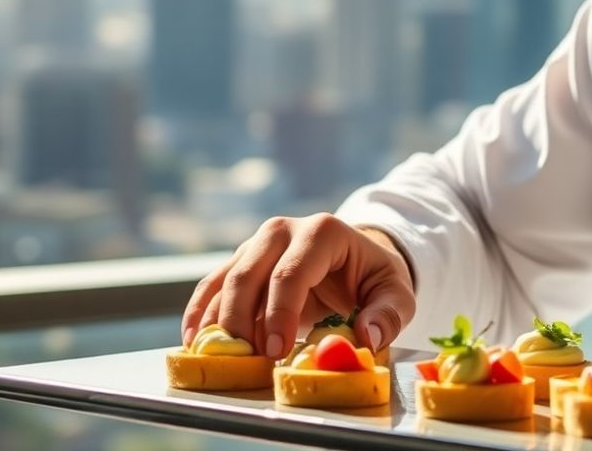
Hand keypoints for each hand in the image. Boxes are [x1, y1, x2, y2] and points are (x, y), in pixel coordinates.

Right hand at [181, 213, 415, 359]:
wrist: (356, 260)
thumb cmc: (375, 278)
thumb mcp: (397, 293)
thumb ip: (388, 314)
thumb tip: (366, 338)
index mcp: (322, 232)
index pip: (291, 272)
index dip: (279, 313)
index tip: (276, 350)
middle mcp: (282, 230)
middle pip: (249, 274)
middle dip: (243, 320)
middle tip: (249, 361)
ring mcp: (256, 244)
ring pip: (225, 280)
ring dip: (219, 322)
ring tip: (222, 359)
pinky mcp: (240, 262)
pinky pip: (211, 286)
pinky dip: (200, 313)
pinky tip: (194, 342)